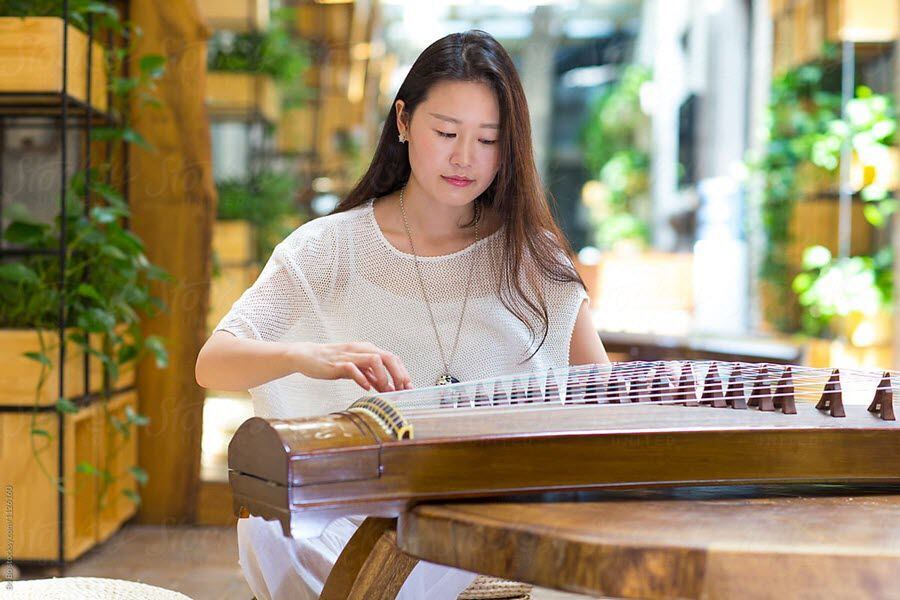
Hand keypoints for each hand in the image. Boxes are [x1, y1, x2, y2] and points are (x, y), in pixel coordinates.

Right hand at [289, 342, 412, 392]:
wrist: (309, 357)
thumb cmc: (333, 363)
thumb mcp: (357, 369)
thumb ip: (372, 377)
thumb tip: (389, 388)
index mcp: (368, 350)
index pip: (392, 358)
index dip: (403, 373)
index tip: (408, 387)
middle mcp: (361, 350)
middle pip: (388, 357)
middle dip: (398, 374)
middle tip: (402, 389)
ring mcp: (350, 355)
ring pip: (374, 359)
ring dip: (383, 376)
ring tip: (383, 389)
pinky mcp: (338, 363)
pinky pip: (353, 369)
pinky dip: (362, 378)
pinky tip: (366, 388)